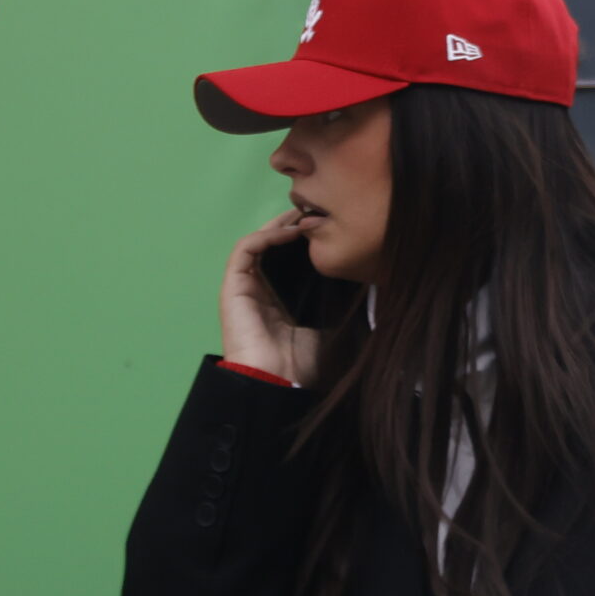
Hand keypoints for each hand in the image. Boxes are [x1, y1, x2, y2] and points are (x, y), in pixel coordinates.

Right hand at [220, 209, 323, 386]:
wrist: (277, 382)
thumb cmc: (301, 363)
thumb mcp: (326, 326)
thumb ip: (334, 303)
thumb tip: (363, 284)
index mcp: (279, 300)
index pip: (287, 260)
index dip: (303, 241)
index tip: (327, 227)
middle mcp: (259, 290)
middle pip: (270, 247)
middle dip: (291, 227)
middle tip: (316, 213)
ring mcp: (243, 287)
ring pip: (256, 243)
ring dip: (278, 227)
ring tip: (304, 217)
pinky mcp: (232, 287)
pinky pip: (245, 250)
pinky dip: (265, 236)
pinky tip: (289, 233)